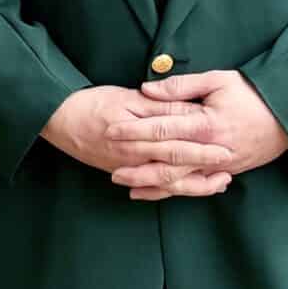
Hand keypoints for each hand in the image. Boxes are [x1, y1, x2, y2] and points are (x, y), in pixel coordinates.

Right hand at [42, 85, 231, 199]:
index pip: (178, 141)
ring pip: (167, 182)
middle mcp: (135, 156)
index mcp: (139, 134)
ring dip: (194, 185)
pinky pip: (150, 188)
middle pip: (177, 165)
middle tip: (230, 167)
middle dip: (206, 168)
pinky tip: (185, 189)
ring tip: (218, 183)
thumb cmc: (93, 102)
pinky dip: (170, 191)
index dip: (204, 145)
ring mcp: (129, 169)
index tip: (227, 146)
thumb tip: (188, 111)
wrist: (57, 119)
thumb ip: (159, 107)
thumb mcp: (127, 97)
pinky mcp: (121, 173)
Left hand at [114, 69, 287, 196]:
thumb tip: (148, 89)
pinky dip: (171, 191)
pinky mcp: (224, 172)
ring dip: (149, 182)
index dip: (135, 129)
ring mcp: (218, 165)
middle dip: (135, 162)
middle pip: (165, 159)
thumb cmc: (253, 94)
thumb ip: (182, 86)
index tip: (112, 129)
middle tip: (108, 164)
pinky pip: (193, 186)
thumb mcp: (219, 80)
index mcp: (205, 123)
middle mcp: (210, 148)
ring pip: (178, 179)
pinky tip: (151, 193)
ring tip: (123, 182)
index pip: (162, 127)